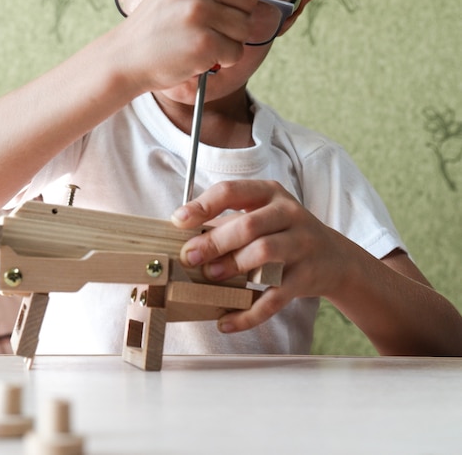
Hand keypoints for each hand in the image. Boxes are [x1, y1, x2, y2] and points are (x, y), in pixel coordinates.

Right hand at [115, 0, 267, 90]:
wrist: (127, 56)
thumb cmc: (159, 23)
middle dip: (235, 16)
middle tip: (204, 25)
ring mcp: (198, 12)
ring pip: (246, 27)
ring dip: (229, 40)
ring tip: (199, 39)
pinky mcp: (203, 43)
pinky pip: (236, 51)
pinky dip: (222, 59)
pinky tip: (199, 55)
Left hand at [171, 180, 351, 332]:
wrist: (335, 259)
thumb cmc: (284, 234)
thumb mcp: (262, 216)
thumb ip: (228, 223)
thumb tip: (183, 239)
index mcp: (269, 194)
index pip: (232, 191)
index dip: (202, 206)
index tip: (179, 220)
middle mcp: (288, 214)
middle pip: (248, 225)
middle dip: (214, 242)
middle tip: (189, 257)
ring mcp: (301, 245)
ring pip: (264, 253)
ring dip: (233, 266)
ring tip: (210, 277)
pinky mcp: (306, 278)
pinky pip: (274, 298)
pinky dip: (248, 314)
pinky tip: (225, 322)